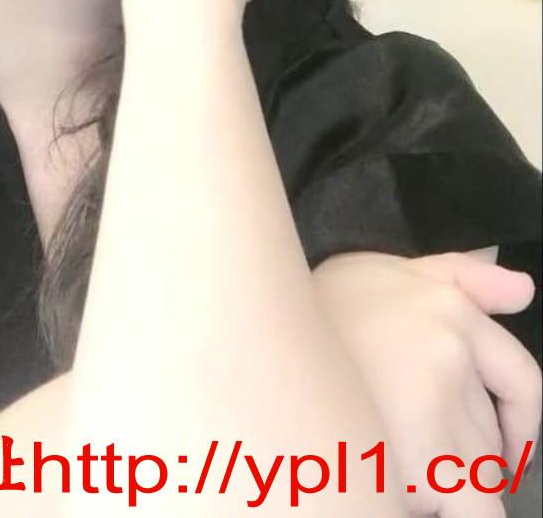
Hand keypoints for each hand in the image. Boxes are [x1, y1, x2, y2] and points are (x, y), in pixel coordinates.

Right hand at [311, 250, 540, 516]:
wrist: (251, 333)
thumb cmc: (318, 306)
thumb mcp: (387, 271)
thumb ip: (460, 276)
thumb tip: (525, 291)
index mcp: (452, 310)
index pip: (521, 380)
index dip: (519, 425)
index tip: (507, 452)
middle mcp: (451, 354)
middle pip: (489, 438)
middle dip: (460, 453)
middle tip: (405, 444)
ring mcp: (435, 410)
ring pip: (472, 477)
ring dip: (441, 483)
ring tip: (383, 454)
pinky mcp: (415, 465)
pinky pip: (462, 508)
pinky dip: (443, 506)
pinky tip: (398, 487)